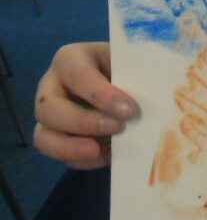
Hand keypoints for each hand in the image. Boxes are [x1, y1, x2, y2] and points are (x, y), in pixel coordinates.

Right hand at [33, 42, 138, 169]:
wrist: (121, 75)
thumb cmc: (124, 63)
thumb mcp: (128, 60)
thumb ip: (133, 74)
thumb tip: (150, 98)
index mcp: (71, 58)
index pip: (78, 76)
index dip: (102, 96)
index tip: (129, 110)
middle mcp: (51, 86)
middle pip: (49, 109)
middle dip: (82, 122)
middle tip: (116, 128)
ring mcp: (49, 114)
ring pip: (43, 136)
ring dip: (71, 147)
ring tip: (99, 151)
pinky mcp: (54, 137)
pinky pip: (58, 155)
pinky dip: (81, 160)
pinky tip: (107, 156)